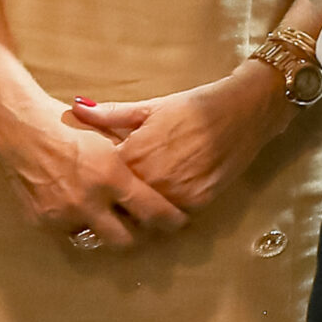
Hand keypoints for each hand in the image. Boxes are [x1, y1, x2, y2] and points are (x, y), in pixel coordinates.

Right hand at [0, 94, 184, 247]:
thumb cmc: (70, 128)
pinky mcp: (40, 222)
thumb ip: (130, 161)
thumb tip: (153, 176)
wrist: (22, 130)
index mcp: (111, 176)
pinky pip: (67, 232)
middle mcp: (88, 201)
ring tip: (111, 218)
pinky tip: (82, 210)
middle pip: (123, 240)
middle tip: (144, 227)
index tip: (177, 222)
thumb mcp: (109, 138)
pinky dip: (78, 224)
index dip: (169, 220)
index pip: (151, 210)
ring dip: (104, 231)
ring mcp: (62, 215)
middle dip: (137, 236)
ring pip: (94, 238)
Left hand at [70, 60, 289, 215]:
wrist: (244, 110)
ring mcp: (174, 194)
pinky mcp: (197, 202)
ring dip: (144, 211)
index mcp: (131, 156)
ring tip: (146, 200)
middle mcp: (149, 179)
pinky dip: (169, 210)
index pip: (101, 183)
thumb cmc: (194, 105)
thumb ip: (111, 114)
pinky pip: (173, 215)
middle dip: (119, 202)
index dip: (99, 183)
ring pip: (146, 216)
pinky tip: (172, 197)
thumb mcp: (152, 107)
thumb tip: (76, 107)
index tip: (97, 184)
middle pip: (121, 205)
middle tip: (121, 197)